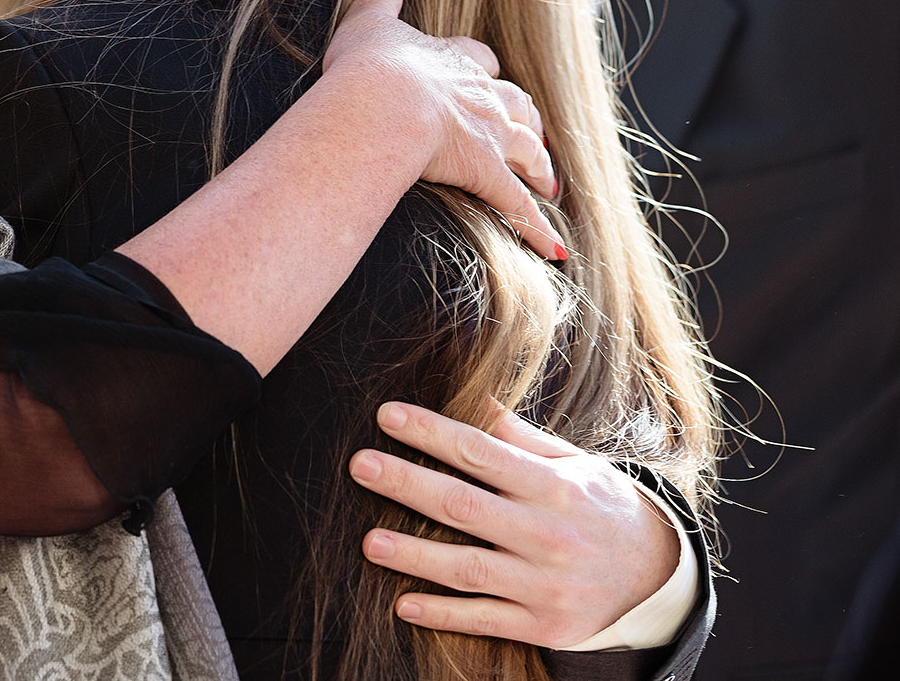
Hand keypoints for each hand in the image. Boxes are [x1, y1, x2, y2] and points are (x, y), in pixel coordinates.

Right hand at [322, 0, 561, 258]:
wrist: (381, 104)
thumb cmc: (369, 67)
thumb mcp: (367, 24)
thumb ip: (379, 0)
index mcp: (454, 62)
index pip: (480, 60)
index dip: (483, 70)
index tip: (486, 76)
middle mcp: (482, 97)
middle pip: (518, 106)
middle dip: (527, 121)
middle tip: (533, 137)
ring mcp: (490, 136)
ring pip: (529, 150)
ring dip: (542, 168)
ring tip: (550, 185)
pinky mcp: (488, 174)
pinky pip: (520, 207)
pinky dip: (538, 229)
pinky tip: (555, 249)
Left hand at [350, 400, 682, 648]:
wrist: (659, 575)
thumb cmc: (600, 506)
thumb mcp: (572, 464)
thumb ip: (519, 436)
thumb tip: (473, 395)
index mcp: (554, 486)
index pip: (482, 453)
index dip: (432, 433)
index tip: (387, 416)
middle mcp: (549, 534)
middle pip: (466, 507)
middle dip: (410, 484)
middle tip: (361, 465)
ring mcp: (546, 584)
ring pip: (470, 568)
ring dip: (417, 556)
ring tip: (369, 541)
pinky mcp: (544, 625)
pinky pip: (485, 619)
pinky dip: (444, 613)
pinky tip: (403, 604)